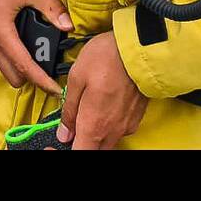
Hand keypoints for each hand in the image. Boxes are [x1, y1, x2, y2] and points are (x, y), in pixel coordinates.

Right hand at [0, 0, 69, 95]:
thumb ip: (52, 9)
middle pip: (13, 75)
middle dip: (32, 77)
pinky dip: (15, 59)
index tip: (56, 89)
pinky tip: (28, 46)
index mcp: (0, 30)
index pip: (23, 65)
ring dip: (23, 69)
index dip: (41, 80)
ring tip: (42, 57)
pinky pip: (2, 58)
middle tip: (51, 70)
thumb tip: (69, 26)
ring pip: (6, 69)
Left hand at [58, 32, 147, 149]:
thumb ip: (68, 109)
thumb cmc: (108, 58)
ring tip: (88, 109)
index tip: (60, 139)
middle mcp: (112, 130)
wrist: (140, 48)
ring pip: (106, 141)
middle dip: (82, 141)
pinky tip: (103, 105)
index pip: (79, 152)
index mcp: (94, 124)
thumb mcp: (76, 77)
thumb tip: (64, 131)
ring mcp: (126, 126)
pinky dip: (108, 124)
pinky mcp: (136, 118)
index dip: (66, 149)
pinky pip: (118, 129)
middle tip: (73, 124)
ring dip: (95, 133)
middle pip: (93, 149)